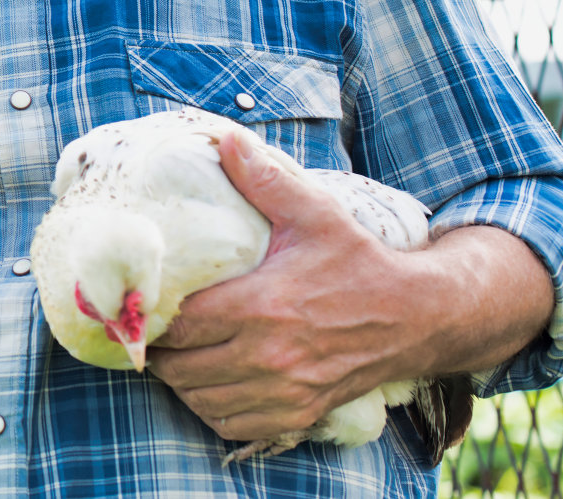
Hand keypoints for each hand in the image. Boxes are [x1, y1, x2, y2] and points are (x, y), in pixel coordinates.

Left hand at [147, 131, 423, 442]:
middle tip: (152, 328)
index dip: (152, 318)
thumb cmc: (360, 261)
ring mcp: (286, 390)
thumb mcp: (315, 213)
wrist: (420, 317)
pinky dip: (211, 407)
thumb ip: (265, 179)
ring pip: (201, 399)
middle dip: (159, 350)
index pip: (182, 325)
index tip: (142, 303)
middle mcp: (270, 355)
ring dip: (180, 380)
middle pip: (181, 367)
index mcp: (263, 305)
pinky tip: (209, 381)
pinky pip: (232, 424)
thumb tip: (225, 139)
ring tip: (176, 352)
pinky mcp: (300, 412)